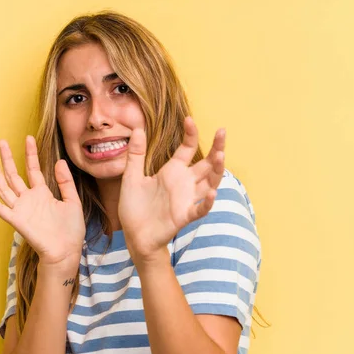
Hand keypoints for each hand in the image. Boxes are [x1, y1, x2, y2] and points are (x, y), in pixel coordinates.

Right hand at [0, 136, 84, 271]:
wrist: (66, 251)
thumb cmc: (71, 230)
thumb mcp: (73, 201)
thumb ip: (65, 182)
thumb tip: (60, 161)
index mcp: (43, 194)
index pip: (33, 169)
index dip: (30, 154)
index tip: (28, 138)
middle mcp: (29, 199)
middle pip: (14, 174)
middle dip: (8, 158)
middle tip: (1, 141)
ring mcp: (21, 209)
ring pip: (4, 187)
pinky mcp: (17, 220)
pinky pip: (0, 208)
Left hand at [118, 116, 225, 265]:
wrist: (133, 234)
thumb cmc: (134, 207)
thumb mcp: (131, 177)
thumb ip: (136, 155)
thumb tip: (137, 128)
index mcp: (172, 171)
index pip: (187, 148)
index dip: (191, 134)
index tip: (189, 119)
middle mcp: (184, 183)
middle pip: (206, 163)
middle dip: (217, 148)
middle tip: (222, 131)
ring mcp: (186, 199)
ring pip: (209, 183)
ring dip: (217, 170)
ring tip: (221, 155)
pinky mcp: (184, 216)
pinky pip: (200, 209)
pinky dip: (207, 202)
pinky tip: (212, 193)